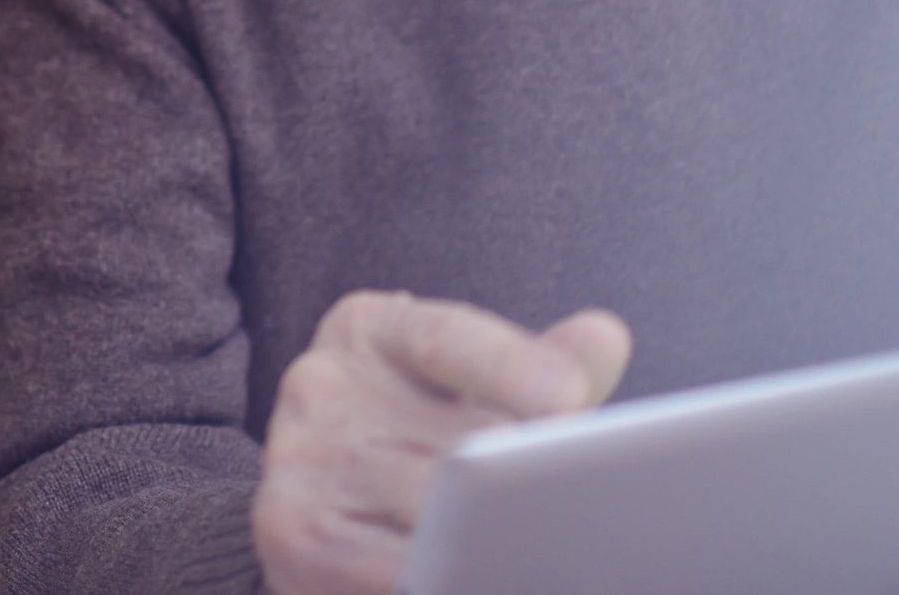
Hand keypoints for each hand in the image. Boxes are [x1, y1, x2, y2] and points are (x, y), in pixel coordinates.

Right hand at [251, 289, 629, 594]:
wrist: (324, 507)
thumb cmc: (419, 436)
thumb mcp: (471, 388)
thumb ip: (539, 368)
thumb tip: (605, 336)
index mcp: (369, 329)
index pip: (448, 337)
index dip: (514, 368)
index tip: (571, 401)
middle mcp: (321, 382)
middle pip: (449, 437)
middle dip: (521, 480)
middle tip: (582, 505)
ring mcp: (299, 459)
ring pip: (427, 509)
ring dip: (492, 538)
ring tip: (550, 549)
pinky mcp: (292, 533)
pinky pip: (388, 568)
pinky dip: (446, 576)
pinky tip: (486, 576)